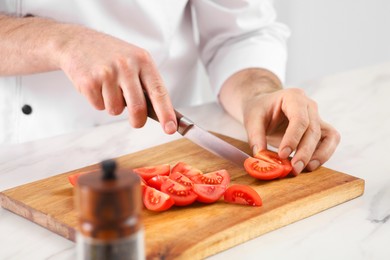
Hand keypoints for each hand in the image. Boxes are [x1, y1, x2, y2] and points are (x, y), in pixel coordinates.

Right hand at [56, 24, 176, 133]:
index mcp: (143, 60)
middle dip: (138, 121)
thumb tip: (161, 114)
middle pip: (138, 108)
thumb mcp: (134, 60)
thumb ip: (146, 83)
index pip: (159, 92)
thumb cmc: (111, 55)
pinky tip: (96, 86)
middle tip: (136, 122)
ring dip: (113, 106)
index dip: (166, 113)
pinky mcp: (89, 82)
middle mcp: (126, 65)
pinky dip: (98, 102)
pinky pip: (99, 107)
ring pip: (116, 110)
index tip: (170, 129)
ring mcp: (107, 73)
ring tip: (108, 88)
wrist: (77, 42)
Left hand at [242, 88, 339, 174]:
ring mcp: (317, 116)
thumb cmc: (260, 110)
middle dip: (304, 152)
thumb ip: (255, 136)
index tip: (282, 154)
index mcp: (293, 97)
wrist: (266, 105)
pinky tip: (310, 165)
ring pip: (329, 135)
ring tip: (305, 168)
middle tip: (294, 168)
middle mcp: (309, 105)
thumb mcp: (252, 119)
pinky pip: (330, 141)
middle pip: (313, 129)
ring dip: (319, 155)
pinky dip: (324, 154)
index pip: (299, 119)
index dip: (292, 138)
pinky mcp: (321, 129)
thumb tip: (261, 156)